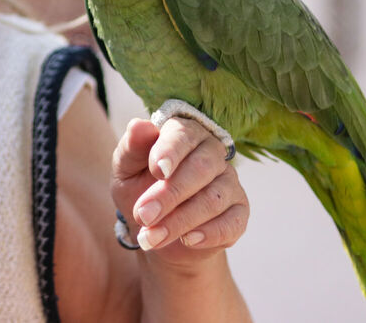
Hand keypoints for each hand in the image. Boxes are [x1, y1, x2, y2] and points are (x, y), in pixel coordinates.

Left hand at [110, 117, 248, 265]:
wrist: (155, 228)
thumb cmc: (139, 188)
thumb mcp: (126, 169)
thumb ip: (131, 148)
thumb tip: (138, 125)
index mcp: (184, 134)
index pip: (183, 135)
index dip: (170, 152)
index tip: (157, 171)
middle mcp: (212, 153)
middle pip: (201, 169)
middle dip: (169, 195)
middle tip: (142, 216)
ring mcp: (229, 183)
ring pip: (213, 199)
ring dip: (179, 221)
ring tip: (151, 237)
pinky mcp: (239, 212)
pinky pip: (232, 223)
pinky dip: (209, 233)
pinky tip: (188, 240)